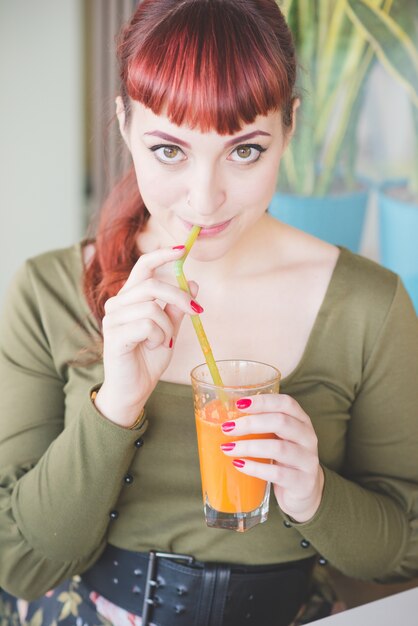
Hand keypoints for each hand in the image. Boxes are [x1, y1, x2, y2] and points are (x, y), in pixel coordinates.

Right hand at [94, 246, 201, 426]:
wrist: (133, 390)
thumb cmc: (147, 359)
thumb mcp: (169, 330)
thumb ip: (177, 308)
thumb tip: (193, 283)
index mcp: (130, 298)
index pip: (143, 267)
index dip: (162, 256)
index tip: (182, 250)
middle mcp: (117, 304)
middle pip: (152, 285)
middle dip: (179, 296)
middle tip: (196, 311)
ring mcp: (112, 319)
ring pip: (151, 308)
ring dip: (166, 327)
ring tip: (162, 341)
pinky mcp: (114, 335)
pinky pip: (146, 325)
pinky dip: (158, 337)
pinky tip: (152, 347)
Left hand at [221, 394, 323, 521]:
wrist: (305, 490)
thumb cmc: (284, 458)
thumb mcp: (278, 438)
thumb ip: (261, 427)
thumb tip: (226, 419)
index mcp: (301, 420)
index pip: (286, 403)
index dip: (263, 401)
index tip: (239, 403)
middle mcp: (308, 437)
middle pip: (281, 422)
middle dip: (251, 423)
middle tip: (227, 428)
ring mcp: (308, 460)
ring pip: (279, 448)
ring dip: (249, 446)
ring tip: (227, 448)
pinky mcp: (303, 482)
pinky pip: (277, 473)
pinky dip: (255, 468)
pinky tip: (239, 465)